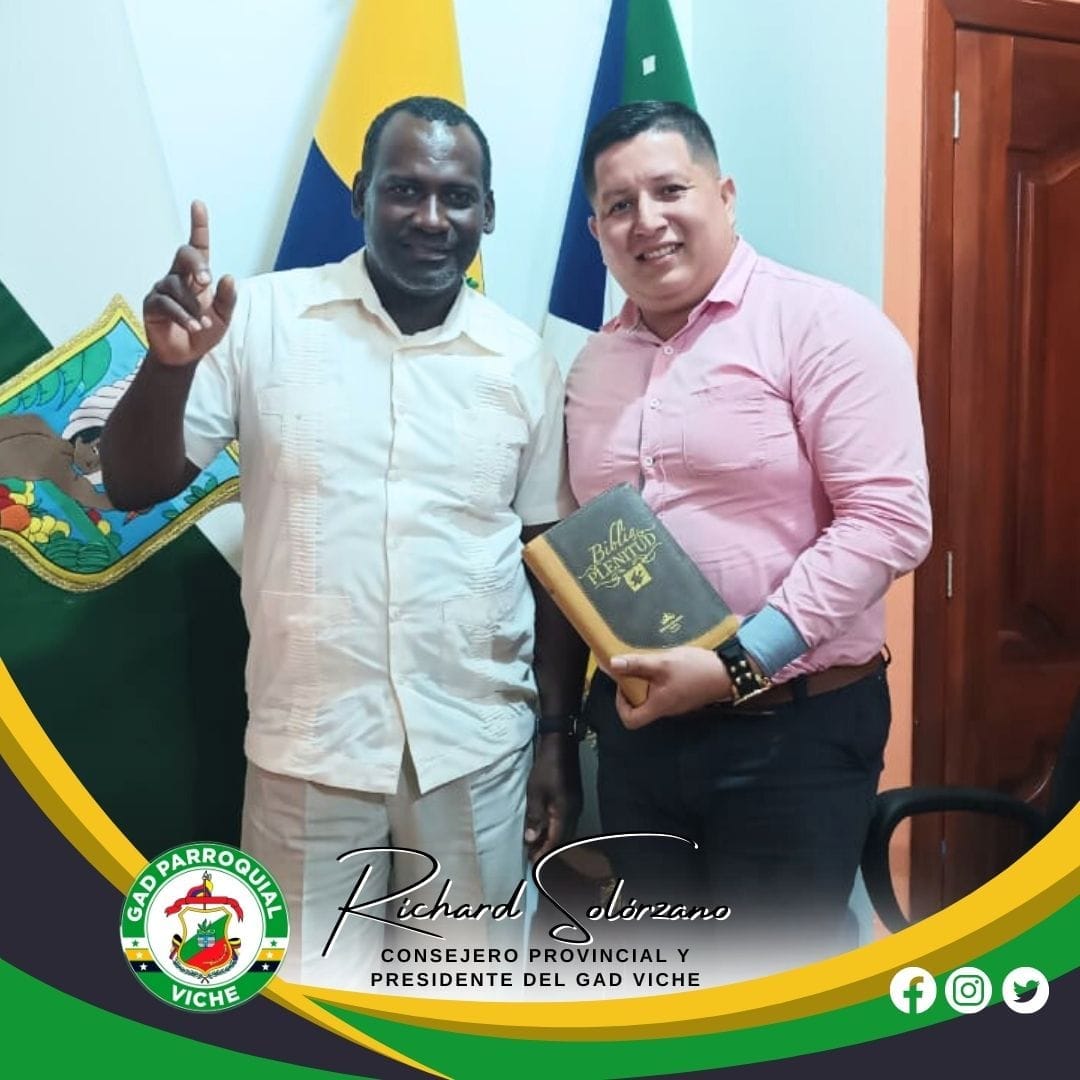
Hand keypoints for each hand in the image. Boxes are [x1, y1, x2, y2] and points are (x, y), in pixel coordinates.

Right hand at [144, 200, 236, 365]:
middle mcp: (179, 276)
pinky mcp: (152, 304)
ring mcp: (163, 288)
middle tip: (206, 280)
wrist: (185, 355)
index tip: (198, 205)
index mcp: (198, 275)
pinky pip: (167, 304)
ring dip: (193, 308)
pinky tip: (194, 327)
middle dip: (196, 264)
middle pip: (184, 255)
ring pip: (178, 287)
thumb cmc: (205, 331)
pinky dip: (183, 317)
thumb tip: (228, 277)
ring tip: (203, 324)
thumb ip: (227, 299)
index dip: (198, 225)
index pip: (198, 246)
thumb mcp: (224, 317)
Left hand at [524, 734, 581, 861]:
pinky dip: (554, 829)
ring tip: (537, 846)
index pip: (556, 841)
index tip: (532, 863)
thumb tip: (531, 840)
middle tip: (533, 858)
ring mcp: (576, 804)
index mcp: (565, 812)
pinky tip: (545, 829)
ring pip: (564, 830)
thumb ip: (535, 817)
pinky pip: (565, 821)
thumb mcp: (535, 792)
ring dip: (551, 840)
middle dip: (548, 850)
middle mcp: (574, 812)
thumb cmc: (546, 768)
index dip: (545, 853)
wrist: (560, 744)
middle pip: (563, 838)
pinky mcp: (573, 799)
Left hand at [610, 646, 731, 728]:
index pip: (631, 720)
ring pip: (652, 699)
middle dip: (633, 688)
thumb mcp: (663, 663)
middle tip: (635, 669)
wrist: (729, 673)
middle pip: (640, 708)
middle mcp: (666, 710)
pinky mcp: (684, 697)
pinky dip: (659, 681)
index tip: (623, 685)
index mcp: (658, 707)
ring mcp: (676, 705)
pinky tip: (665, 666)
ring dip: (646, 683)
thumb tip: (612, 664)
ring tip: (650, 664)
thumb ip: (637, 664)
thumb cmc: (695, 670)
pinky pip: (664, 693)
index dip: (620, 705)